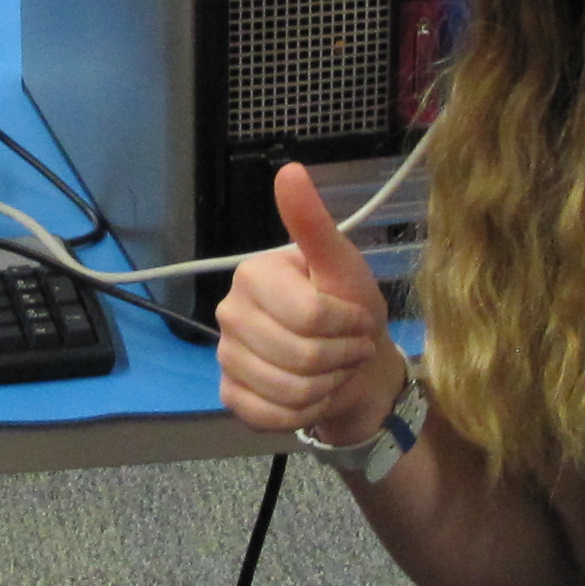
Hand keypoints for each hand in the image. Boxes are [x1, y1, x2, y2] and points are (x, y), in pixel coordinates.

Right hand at [216, 162, 406, 448]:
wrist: (354, 365)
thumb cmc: (349, 307)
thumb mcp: (342, 264)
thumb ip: (313, 223)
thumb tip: (289, 169)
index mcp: (252, 275)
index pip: (309, 315)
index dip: (347, 325)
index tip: (358, 318)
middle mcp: (228, 314)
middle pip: (301, 356)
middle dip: (342, 357)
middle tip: (352, 347)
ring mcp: (226, 357)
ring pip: (289, 391)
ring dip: (328, 385)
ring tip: (336, 368)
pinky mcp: (230, 396)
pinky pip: (269, 416)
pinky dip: (305, 412)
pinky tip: (315, 394)